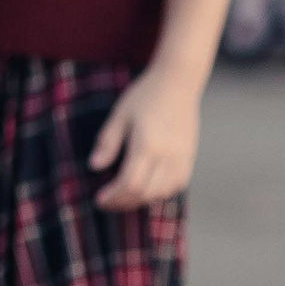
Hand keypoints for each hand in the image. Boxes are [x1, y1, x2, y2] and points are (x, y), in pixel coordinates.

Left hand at [89, 64, 202, 208]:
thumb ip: (108, 142)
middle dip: (124, 202)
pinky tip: (147, 189)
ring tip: (125, 196)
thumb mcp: (120, 115)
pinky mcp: (190, 157)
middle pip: (145, 193)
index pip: (130, 183)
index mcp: (147, 145)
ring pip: (162, 193)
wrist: (178, 83)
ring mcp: (181, 158)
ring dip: (141, 200)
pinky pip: (176, 186)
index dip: (114, 196)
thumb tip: (95, 166)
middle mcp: (167, 156)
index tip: (99, 198)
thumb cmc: (146, 95)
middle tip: (108, 201)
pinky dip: (160, 193)